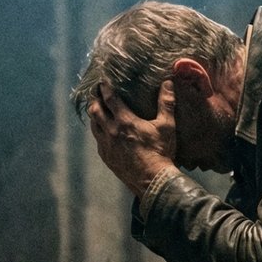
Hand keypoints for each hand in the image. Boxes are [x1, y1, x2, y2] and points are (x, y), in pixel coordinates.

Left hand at [86, 80, 176, 195]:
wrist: (152, 181)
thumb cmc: (161, 152)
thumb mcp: (167, 126)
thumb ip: (167, 103)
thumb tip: (168, 83)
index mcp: (125, 121)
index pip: (109, 99)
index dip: (104, 87)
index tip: (102, 81)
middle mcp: (111, 132)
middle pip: (95, 110)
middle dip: (95, 99)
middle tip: (96, 93)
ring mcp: (106, 146)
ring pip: (93, 125)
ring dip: (94, 115)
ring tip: (97, 109)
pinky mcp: (106, 157)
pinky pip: (97, 140)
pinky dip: (98, 131)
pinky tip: (103, 131)